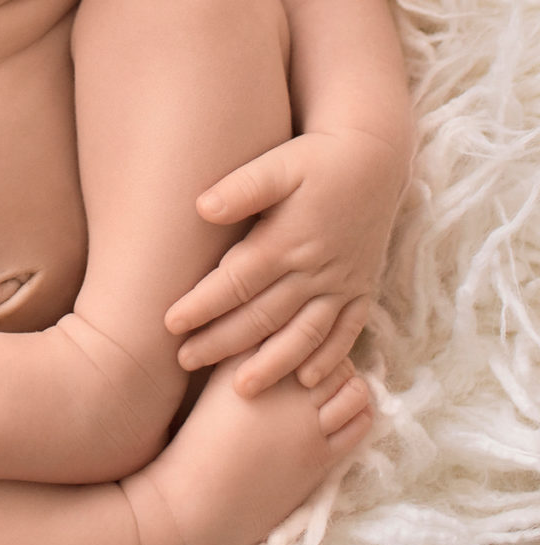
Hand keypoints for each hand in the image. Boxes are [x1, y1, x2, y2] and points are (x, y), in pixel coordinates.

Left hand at [165, 129, 404, 395]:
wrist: (375, 155)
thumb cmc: (315, 157)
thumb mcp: (279, 163)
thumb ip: (242, 187)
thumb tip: (201, 207)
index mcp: (287, 240)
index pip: (236, 283)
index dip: (202, 305)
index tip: (169, 323)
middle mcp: (315, 268)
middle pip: (262, 316)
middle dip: (221, 342)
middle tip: (184, 361)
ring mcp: (341, 283)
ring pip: (304, 334)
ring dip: (272, 364)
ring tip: (241, 390)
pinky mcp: (361, 289)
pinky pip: (346, 332)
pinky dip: (329, 359)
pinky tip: (307, 382)